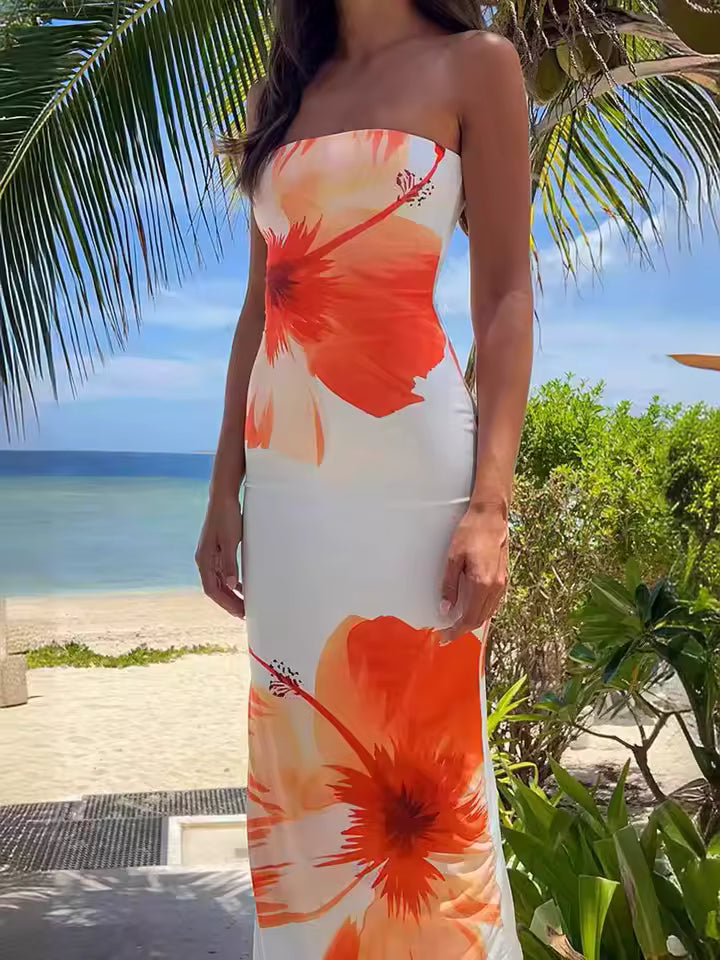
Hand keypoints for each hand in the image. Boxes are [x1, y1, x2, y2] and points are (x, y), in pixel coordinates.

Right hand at [195, 495, 244, 617]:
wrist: (224, 498)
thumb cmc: (227, 517)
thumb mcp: (231, 541)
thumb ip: (230, 563)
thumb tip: (232, 586)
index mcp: (204, 559)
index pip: (212, 589)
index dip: (225, 603)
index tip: (239, 612)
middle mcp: (204, 560)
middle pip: (215, 588)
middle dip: (229, 602)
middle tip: (244, 613)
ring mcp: (210, 555)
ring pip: (218, 582)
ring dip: (230, 594)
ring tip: (244, 604)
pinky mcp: (217, 550)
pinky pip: (222, 573)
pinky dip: (231, 582)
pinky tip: (242, 587)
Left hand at [440, 502, 508, 643]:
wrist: (491, 517)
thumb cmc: (470, 532)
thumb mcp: (453, 558)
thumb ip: (449, 585)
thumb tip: (445, 608)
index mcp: (482, 583)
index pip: (468, 618)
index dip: (455, 630)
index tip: (443, 636)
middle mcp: (495, 587)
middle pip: (479, 619)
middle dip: (462, 630)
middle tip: (446, 633)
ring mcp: (502, 583)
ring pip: (488, 613)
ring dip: (472, 622)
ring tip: (456, 624)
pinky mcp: (504, 578)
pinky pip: (493, 603)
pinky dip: (482, 611)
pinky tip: (472, 609)